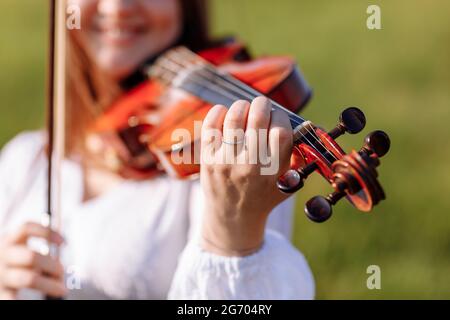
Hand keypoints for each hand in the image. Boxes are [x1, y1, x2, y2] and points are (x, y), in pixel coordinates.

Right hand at [0, 222, 65, 299]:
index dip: (46, 232)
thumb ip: (42, 255)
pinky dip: (26, 300)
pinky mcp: (0, 293)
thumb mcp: (24, 253)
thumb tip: (62, 267)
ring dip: (49, 284)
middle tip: (63, 272)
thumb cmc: (18, 263)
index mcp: (10, 240)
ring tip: (62, 289)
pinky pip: (13, 299)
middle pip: (31, 257)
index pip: (26, 229)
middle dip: (52, 265)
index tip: (64, 242)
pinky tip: (41, 300)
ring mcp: (1, 276)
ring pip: (28, 279)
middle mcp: (3, 256)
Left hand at [200, 96, 292, 255]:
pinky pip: (211, 125)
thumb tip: (302, 127)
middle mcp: (251, 164)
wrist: (233, 216)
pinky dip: (218, 112)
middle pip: (258, 117)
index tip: (277, 117)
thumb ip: (297, 158)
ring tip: (244, 108)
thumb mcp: (288, 182)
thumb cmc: (264, 195)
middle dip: (262, 104)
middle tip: (262, 105)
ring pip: (234, 117)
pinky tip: (225, 113)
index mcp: (274, 169)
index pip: (281, 129)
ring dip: (241, 106)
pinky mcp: (208, 159)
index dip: (280, 116)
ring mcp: (227, 161)